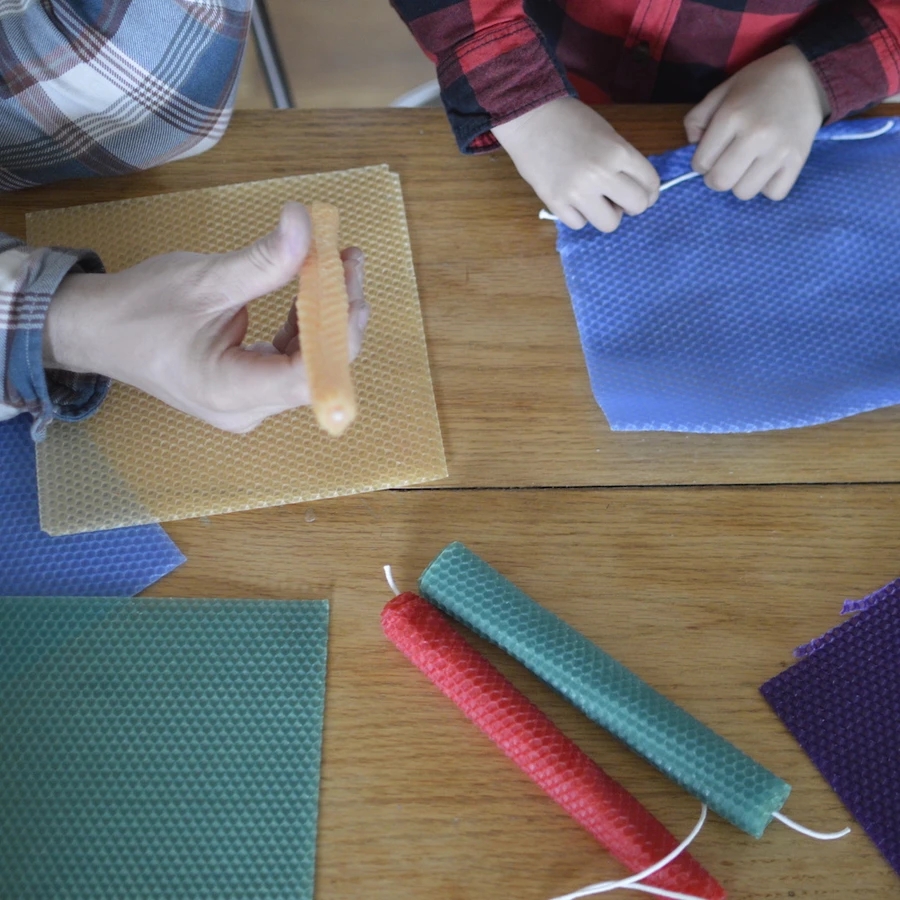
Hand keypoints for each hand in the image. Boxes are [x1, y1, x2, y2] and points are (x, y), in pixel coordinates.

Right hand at [43, 201, 368, 432]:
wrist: (97, 330)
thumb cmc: (138, 310)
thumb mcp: (204, 280)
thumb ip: (262, 260)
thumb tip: (306, 224)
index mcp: (230, 391)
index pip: (309, 376)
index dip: (339, 331)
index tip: (348, 281)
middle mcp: (246, 408)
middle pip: (318, 370)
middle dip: (340, 316)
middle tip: (348, 262)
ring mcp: (249, 401)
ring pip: (310, 363)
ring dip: (328, 315)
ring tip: (337, 264)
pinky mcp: (249, 384)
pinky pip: (292, 357)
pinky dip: (306, 322)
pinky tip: (312, 286)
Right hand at [492, 96, 659, 231]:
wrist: (530, 118)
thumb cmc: (571, 121)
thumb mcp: (608, 135)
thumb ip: (623, 162)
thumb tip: (632, 191)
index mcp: (618, 152)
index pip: (650, 184)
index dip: (649, 191)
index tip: (641, 192)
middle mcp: (600, 174)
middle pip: (636, 207)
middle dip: (631, 204)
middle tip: (618, 198)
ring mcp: (576, 192)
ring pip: (609, 224)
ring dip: (606, 214)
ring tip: (594, 200)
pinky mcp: (555, 202)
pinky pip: (579, 224)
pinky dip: (579, 215)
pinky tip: (572, 199)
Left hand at [684, 45, 829, 200]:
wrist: (807, 74)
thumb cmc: (758, 84)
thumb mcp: (721, 92)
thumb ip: (697, 119)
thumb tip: (693, 148)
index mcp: (732, 116)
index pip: (701, 163)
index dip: (701, 162)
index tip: (712, 153)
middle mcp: (756, 135)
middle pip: (720, 182)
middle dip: (717, 177)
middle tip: (726, 163)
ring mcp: (779, 150)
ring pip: (744, 192)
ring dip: (741, 183)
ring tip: (748, 164)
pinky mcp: (798, 160)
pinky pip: (774, 193)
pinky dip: (767, 186)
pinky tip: (767, 169)